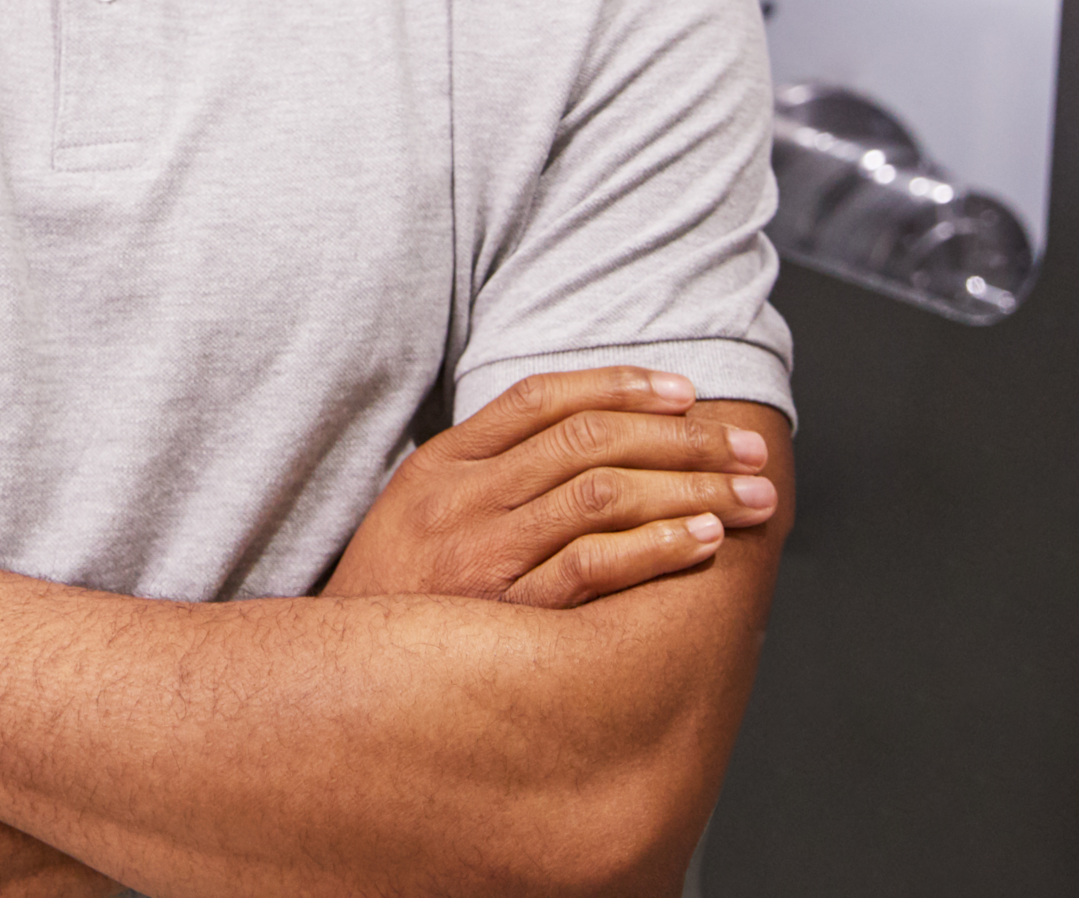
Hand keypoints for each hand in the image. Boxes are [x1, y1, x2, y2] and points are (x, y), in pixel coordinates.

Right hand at [324, 367, 776, 608]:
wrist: (330, 694)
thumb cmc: (388, 605)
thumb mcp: (412, 518)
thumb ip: (480, 476)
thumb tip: (577, 443)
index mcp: (438, 466)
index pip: (541, 399)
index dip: (620, 385)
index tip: (685, 392)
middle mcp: (460, 501)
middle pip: (589, 441)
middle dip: (682, 438)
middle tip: (744, 448)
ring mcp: (481, 558)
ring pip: (603, 494)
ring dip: (690, 488)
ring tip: (748, 496)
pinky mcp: (506, 617)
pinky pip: (594, 567)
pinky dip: (657, 545)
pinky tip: (704, 541)